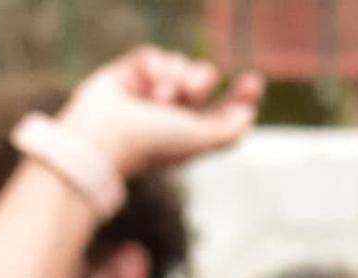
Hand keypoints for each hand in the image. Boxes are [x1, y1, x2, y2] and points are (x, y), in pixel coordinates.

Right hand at [56, 49, 261, 179]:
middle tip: (185, 94)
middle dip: (199, 81)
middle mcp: (174, 109)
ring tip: (156, 97)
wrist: (104, 135)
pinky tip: (140, 84)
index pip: (225, 108)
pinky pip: (155, 54)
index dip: (242, 94)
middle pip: (205, 75)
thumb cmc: (153, 143)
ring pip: (180, 62)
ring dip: (173, 76)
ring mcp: (152, 89)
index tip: (253, 79)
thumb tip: (248, 113)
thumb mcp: (200, 140)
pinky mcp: (131, 72)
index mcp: (193, 130)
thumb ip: (230, 130)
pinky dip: (152, 66)